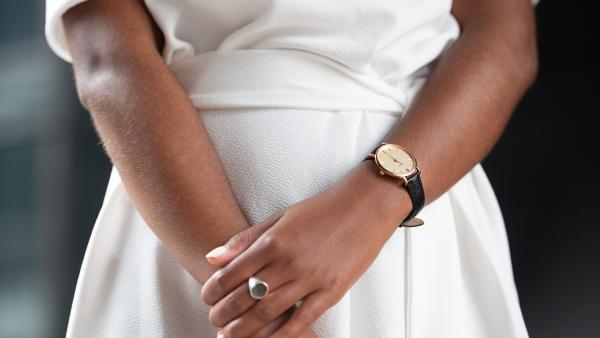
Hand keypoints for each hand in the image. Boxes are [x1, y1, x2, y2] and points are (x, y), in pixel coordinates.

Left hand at [201, 161, 410, 337]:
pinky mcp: (331, 291)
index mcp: (273, 241)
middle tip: (213, 321)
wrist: (365, 207)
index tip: (206, 298)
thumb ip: (246, 239)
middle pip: (246, 296)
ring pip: (269, 312)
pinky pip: (302, 320)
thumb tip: (212, 257)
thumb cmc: (321, 210)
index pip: (232, 273)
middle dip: (223, 314)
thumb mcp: (280, 217)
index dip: (213, 290)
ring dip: (244, 329)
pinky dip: (282, 335)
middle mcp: (289, 261)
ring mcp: (311, 278)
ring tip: (228, 336)